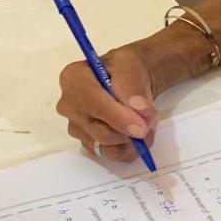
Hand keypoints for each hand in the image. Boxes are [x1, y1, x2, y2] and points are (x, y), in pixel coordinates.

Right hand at [55, 46, 159, 161]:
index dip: (117, 117)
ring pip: (106, 145)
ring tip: (147, 122)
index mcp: (73, 79)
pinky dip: (130, 148)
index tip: (141, 126)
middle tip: (151, 117)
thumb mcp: (131, 66)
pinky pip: (111, 154)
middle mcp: (69, 106)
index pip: (92, 103)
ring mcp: (77, 126)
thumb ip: (133, 85)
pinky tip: (140, 135)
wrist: (129, 81)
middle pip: (98, 130)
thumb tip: (138, 109)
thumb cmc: (125, 69)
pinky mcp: (89, 142)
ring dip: (132, 139)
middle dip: (130, 128)